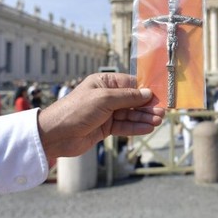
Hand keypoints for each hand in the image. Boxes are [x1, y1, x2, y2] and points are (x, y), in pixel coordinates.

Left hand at [38, 73, 164, 161]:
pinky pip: (125, 126)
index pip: (131, 84)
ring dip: (144, 117)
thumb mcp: (104, 99)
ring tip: (158, 121)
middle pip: (133, 100)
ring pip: (131, 114)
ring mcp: (107, 113)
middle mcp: (107, 96)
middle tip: (161, 112)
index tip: (160, 96)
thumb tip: (148, 93)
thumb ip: (128, 97)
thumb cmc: (76, 110)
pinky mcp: (106, 128)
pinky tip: (148, 128)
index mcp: (105, 83)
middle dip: (147, 106)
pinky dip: (136, 127)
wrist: (56, 134)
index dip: (146, 90)